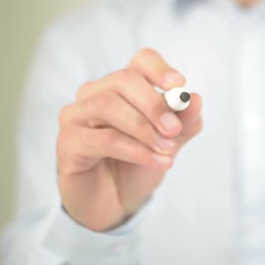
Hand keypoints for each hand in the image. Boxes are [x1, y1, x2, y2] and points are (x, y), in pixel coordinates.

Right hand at [56, 48, 202, 230]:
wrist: (114, 203)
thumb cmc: (138, 165)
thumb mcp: (169, 143)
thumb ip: (184, 123)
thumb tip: (196, 99)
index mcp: (123, 87)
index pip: (141, 61)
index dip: (159, 68)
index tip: (180, 85)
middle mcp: (95, 93)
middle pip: (123, 79)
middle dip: (153, 103)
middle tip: (173, 128)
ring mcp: (77, 115)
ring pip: (108, 105)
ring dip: (144, 129)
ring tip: (168, 151)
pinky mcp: (68, 142)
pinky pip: (103, 139)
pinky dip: (135, 150)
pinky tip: (157, 162)